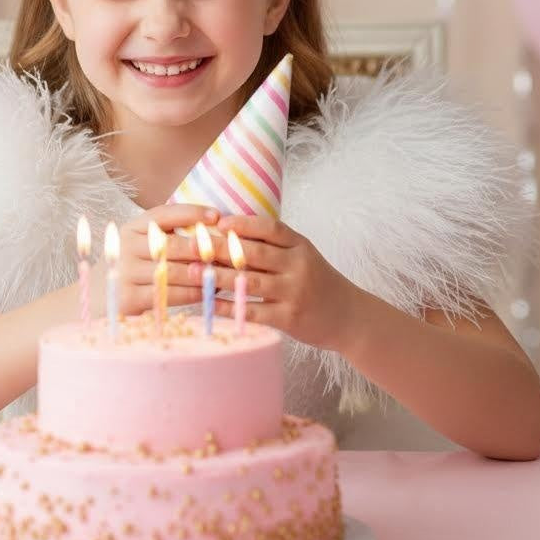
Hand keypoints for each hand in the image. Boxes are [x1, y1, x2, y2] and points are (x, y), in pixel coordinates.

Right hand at [88, 204, 219, 317]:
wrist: (100, 297)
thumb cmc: (133, 266)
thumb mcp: (142, 243)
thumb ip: (170, 233)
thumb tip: (214, 226)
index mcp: (131, 228)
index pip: (163, 214)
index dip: (191, 213)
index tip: (217, 215)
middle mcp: (125, 247)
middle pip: (172, 244)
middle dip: (203, 248)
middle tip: (229, 251)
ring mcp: (125, 273)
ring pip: (173, 272)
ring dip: (202, 274)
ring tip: (225, 273)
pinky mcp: (129, 298)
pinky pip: (169, 295)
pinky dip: (193, 293)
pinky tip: (208, 292)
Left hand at [205, 215, 359, 350]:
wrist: (348, 317)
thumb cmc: (316, 282)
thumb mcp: (302, 256)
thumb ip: (274, 245)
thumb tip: (227, 232)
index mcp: (300, 246)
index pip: (271, 228)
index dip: (244, 224)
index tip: (219, 222)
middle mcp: (298, 266)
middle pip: (255, 253)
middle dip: (221, 248)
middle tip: (193, 245)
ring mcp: (294, 292)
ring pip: (250, 281)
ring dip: (217, 276)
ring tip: (191, 272)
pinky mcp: (289, 318)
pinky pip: (254, 311)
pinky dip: (229, 307)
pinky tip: (209, 303)